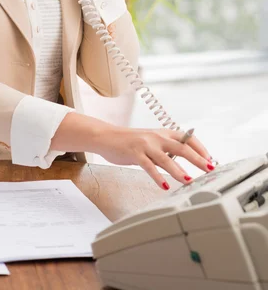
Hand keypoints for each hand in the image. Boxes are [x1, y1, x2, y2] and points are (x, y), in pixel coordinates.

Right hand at [96, 126, 213, 189]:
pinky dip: (158, 177)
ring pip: (166, 158)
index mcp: (164, 133)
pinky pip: (149, 167)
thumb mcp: (152, 142)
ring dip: (179, 170)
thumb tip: (185, 162)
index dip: (201, 148)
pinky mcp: (135, 154)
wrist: (108, 137)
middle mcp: (157, 137)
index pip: (188, 138)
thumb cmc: (131, 141)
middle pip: (182, 147)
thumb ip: (166, 151)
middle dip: (197, 159)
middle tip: (209, 169)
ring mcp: (146, 145)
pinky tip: (165, 185)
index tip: (210, 159)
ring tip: (189, 180)